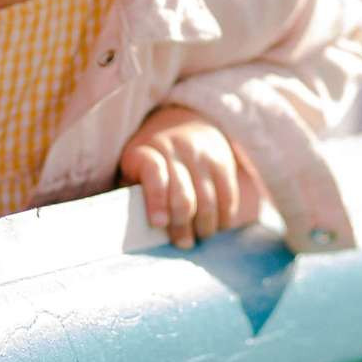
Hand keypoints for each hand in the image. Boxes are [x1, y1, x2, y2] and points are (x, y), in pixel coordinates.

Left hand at [118, 106, 261, 248]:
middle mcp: (175, 149)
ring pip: (208, 199)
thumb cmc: (151, 159)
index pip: (154, 172)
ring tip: (199, 237)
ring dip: (204, 226)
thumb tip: (136, 234)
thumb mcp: (133, 169)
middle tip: (182, 243)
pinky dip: (224, 217)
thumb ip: (133, 195)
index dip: (156, 200)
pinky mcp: (223, 161)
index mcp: (146, 150)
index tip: (159, 224)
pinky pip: (227, 195)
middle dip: (183, 225)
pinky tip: (217, 227)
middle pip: (183, 194)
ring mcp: (202, 154)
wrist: (181, 117)